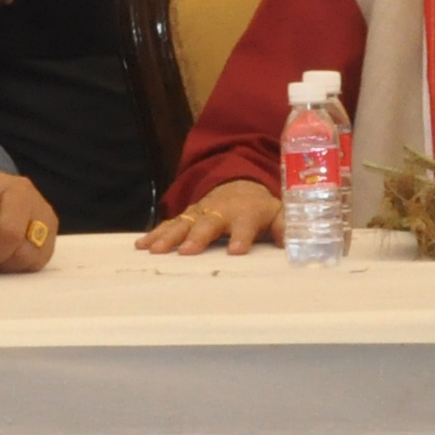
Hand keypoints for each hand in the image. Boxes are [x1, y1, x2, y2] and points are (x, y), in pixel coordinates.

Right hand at [140, 180, 283, 255]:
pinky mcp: (187, 215)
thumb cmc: (260, 207)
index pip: (245, 224)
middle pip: (208, 223)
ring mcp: (201, 212)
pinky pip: (170, 224)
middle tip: (187, 251)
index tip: (236, 251)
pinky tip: (142, 245)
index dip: (241, 237)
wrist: (239, 183)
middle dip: (197, 236)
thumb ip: (286, 227)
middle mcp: (220, 211)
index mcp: (246, 213)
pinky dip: (155, 233)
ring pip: (184, 223)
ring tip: (157, 251)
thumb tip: (292, 244)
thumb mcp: (279, 213)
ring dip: (170, 236)